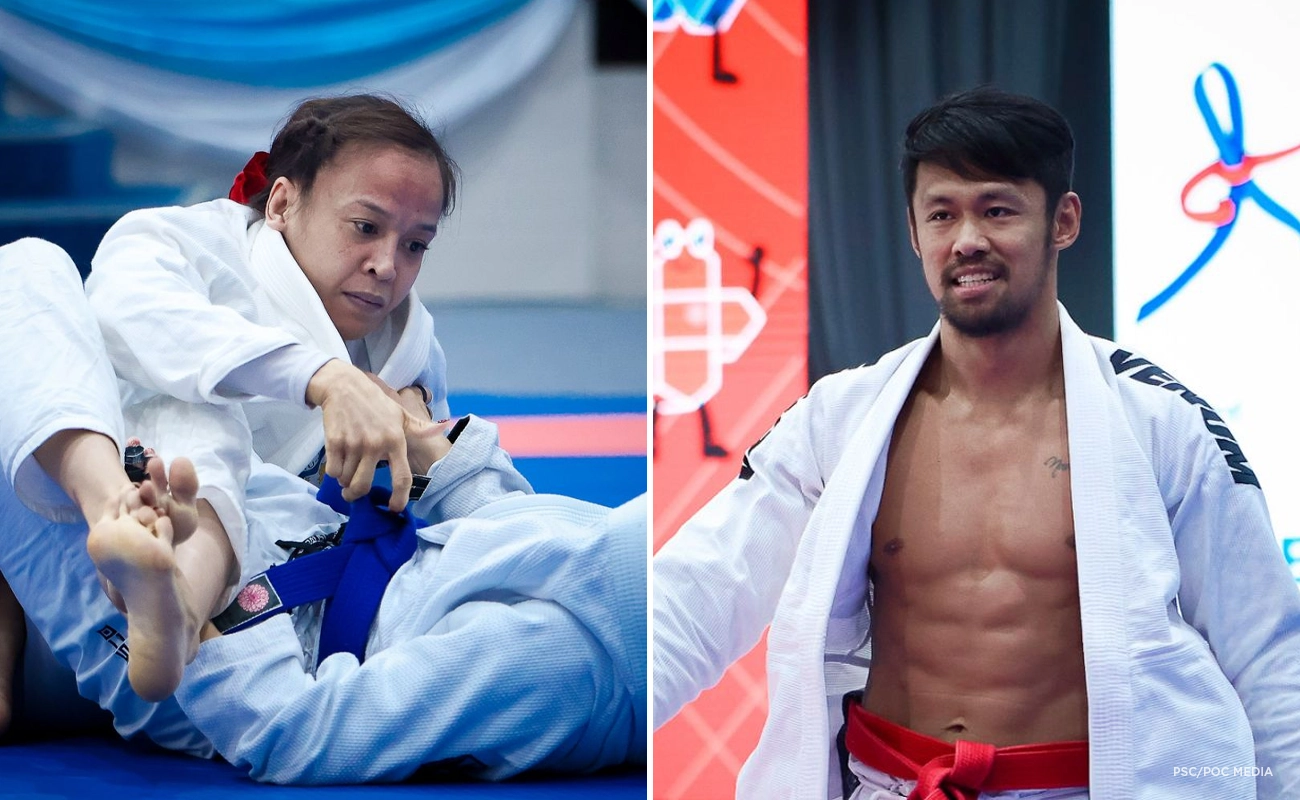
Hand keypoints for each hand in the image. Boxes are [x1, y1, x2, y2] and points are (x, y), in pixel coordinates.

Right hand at [306, 360, 438, 510]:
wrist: (344, 387)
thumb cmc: (375, 402)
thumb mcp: (400, 413)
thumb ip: (420, 427)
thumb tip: (443, 427)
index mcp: (395, 440)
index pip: (402, 477)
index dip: (399, 498)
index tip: (394, 508)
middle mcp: (376, 444)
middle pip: (364, 485)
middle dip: (356, 495)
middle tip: (354, 494)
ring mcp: (355, 444)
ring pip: (347, 479)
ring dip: (345, 482)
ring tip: (346, 474)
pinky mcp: (335, 442)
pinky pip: (333, 471)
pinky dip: (334, 472)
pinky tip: (338, 462)